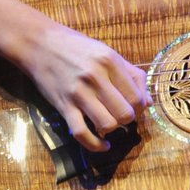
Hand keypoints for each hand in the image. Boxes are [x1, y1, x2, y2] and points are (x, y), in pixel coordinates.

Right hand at [25, 23, 151, 151]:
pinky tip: (103, 145)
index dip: (141, 108)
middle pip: (125, 113)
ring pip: (107, 124)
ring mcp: (78, 93)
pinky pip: (81, 133)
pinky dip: (95, 145)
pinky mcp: (63, 106)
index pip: (137, 96)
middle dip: (129, 119)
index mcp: (110, 61)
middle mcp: (96, 77)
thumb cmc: (77, 48)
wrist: (40, 44)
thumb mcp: (108, 53)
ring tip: (111, 124)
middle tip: (124, 116)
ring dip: (113, 129)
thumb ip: (131, 75)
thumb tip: (149, 102)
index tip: (136, 108)